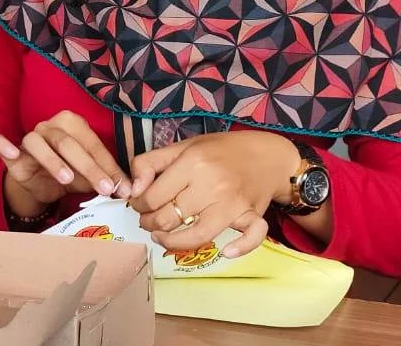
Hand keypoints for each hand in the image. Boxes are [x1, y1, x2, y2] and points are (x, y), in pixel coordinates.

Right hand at [0, 111, 131, 216]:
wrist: (41, 183)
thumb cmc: (69, 172)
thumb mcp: (90, 175)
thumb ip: (107, 178)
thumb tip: (128, 190)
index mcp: (73, 124)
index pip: (92, 144)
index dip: (108, 166)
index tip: (121, 188)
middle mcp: (50, 127)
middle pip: (67, 142)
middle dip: (88, 166)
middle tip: (104, 188)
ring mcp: (29, 138)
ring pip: (37, 142)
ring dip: (52, 160)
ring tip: (66, 179)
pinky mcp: (11, 154)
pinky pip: (1, 144)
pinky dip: (4, 145)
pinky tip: (10, 152)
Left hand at [128, 131, 300, 257]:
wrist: (268, 155)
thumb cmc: (220, 151)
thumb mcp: (181, 147)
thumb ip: (149, 163)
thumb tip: (133, 190)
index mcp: (192, 164)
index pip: (153, 196)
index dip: (139, 205)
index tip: (139, 205)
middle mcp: (213, 184)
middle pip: (171, 217)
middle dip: (151, 224)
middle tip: (147, 221)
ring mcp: (234, 202)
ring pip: (200, 234)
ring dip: (174, 242)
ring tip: (161, 238)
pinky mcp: (253, 215)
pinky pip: (251, 237)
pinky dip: (240, 248)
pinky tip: (225, 252)